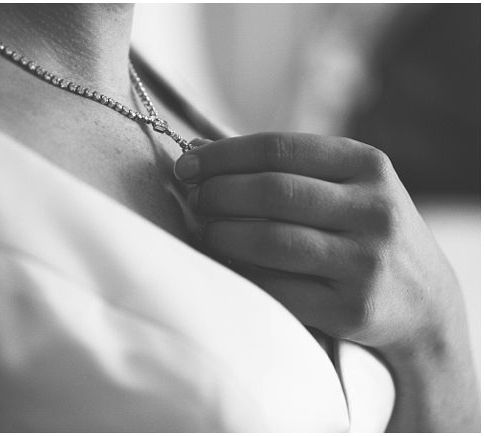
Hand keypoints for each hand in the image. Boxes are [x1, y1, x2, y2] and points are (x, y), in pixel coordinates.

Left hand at [175, 133, 463, 352]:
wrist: (424, 303)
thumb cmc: (364, 232)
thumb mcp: (347, 187)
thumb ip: (285, 167)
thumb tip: (200, 146)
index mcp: (368, 165)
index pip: (279, 148)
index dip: (222, 155)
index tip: (186, 163)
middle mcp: (373, 209)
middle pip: (272, 191)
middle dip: (218, 193)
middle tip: (194, 198)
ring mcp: (366, 261)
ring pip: (270, 240)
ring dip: (222, 233)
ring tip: (203, 230)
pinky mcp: (353, 309)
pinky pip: (276, 288)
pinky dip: (240, 272)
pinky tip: (225, 263)